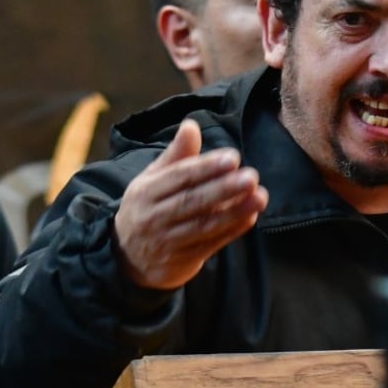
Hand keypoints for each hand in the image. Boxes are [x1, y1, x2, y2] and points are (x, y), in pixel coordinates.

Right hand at [113, 118, 268, 289]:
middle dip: (223, 189)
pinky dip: (231, 231)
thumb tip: (191, 126)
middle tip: (251, 177)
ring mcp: (168, 242)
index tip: (232, 157)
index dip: (206, 167)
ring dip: (234, 212)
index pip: (179, 177)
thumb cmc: (147, 208)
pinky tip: (250, 216)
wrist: (127, 259)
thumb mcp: (151, 180)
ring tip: (259, 197)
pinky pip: (210, 244)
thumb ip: (175, 155)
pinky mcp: (182, 261)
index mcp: (146, 192)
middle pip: (192, 202)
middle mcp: (154, 217)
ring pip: (203, 225)